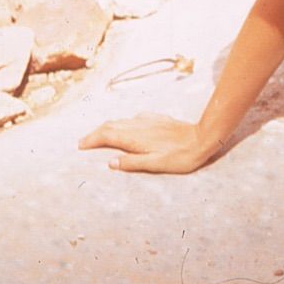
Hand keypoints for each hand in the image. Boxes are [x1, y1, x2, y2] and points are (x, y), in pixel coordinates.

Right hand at [77, 113, 217, 174]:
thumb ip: (132, 162)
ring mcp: (147, 120)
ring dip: (107, 128)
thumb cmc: (180, 156)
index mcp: (134, 137)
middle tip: (84, 141)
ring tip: (100, 136)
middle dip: (95, 133)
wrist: (202, 138)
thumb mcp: (155, 164)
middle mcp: (138, 125)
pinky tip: (127, 128)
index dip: (91, 139)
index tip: (81, 145)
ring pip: (121, 121)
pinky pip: (133, 118)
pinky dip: (122, 123)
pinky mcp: (157, 118)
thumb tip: (110, 163)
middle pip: (110, 126)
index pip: (106, 135)